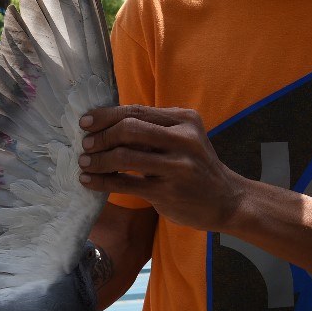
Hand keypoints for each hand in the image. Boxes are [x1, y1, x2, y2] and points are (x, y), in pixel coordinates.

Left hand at [78, 105, 242, 230]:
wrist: (227, 200)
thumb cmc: (196, 166)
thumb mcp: (184, 139)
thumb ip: (153, 129)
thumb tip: (104, 125)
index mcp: (185, 120)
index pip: (136, 110)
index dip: (106, 115)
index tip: (85, 122)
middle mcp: (184, 140)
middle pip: (129, 129)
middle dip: (101, 137)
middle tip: (85, 145)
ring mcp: (177, 167)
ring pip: (125, 157)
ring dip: (98, 160)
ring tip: (84, 163)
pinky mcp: (168, 192)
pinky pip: (126, 184)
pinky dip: (103, 182)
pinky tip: (89, 181)